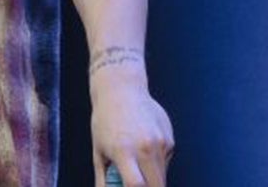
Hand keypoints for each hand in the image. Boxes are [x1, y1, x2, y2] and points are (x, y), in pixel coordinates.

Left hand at [91, 67, 172, 186]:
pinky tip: (144, 148)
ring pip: (162, 175)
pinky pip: (165, 161)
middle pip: (156, 185)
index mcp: (124, 151)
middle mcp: (145, 147)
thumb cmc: (105, 120)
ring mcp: (160, 142)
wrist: (121, 90)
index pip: (136, 185)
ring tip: (137, 165)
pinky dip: (156, 163)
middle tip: (138, 184)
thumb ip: (103, 178)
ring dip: (152, 178)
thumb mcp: (98, 150)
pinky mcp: (169, 139)